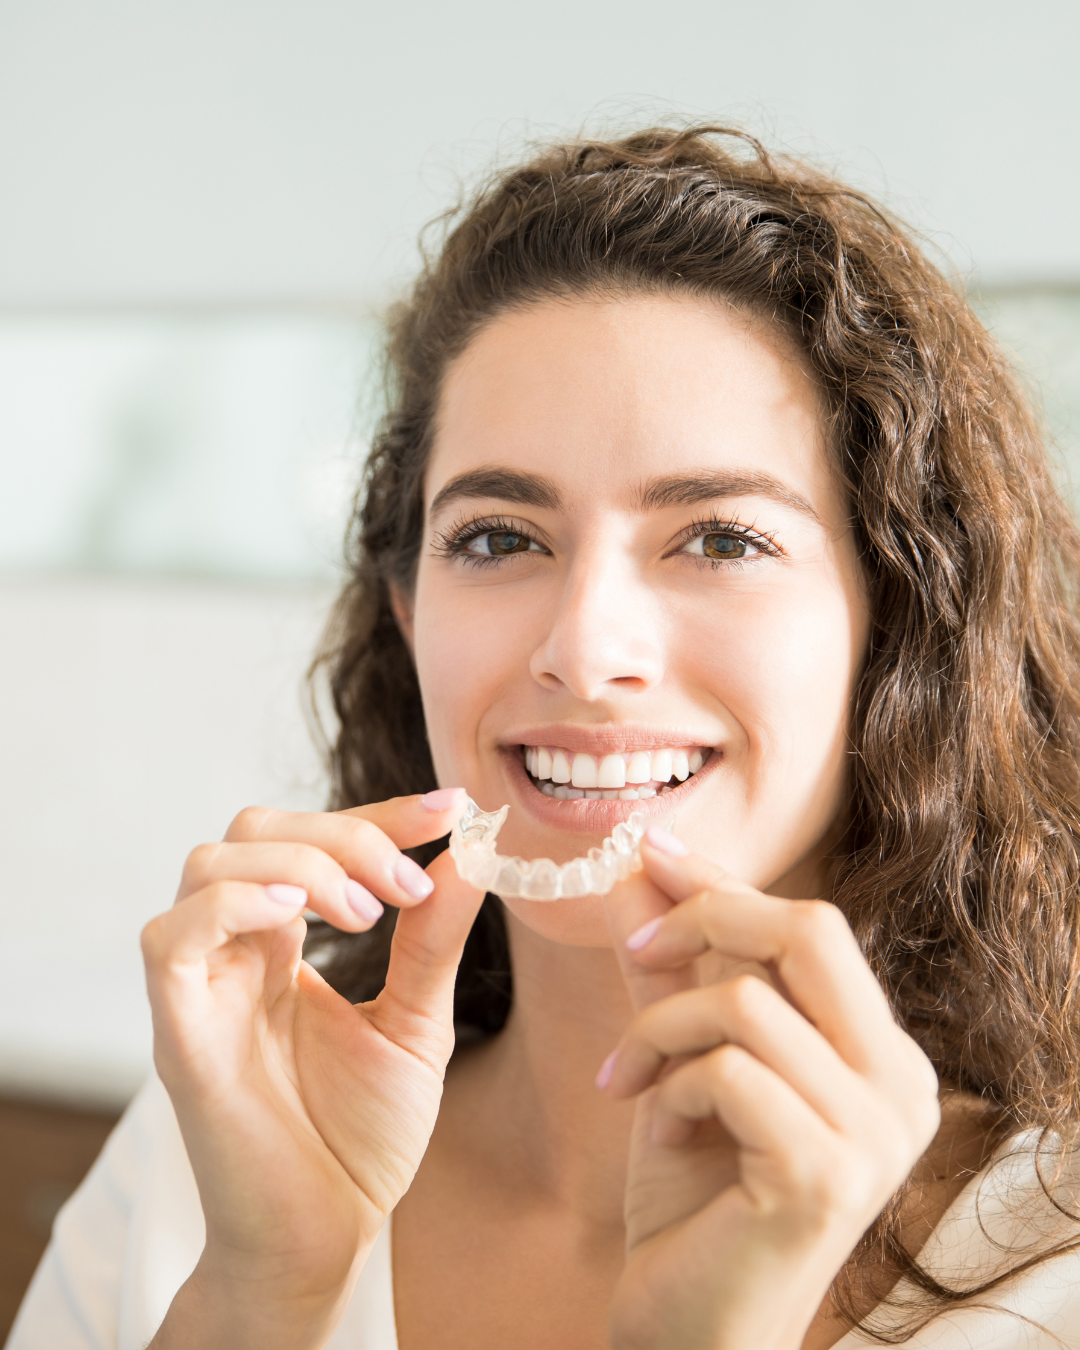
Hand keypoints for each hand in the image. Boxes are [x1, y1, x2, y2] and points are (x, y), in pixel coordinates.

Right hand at [141, 790, 483, 1347]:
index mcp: (284, 945)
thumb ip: (432, 940)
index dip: (378, 812)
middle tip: (405, 885)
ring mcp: (202, 987)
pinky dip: (235, 902)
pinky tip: (300, 920)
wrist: (329, 1236)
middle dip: (343, 833)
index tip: (450, 808)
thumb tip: (469, 854)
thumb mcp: (416, 1022)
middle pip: (255, 829)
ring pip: (209, 862)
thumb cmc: (360, 1136)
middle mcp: (235, 952)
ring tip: (366, 914)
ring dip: (300, 864)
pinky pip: (172, 936)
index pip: (312, 839)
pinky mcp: (179, 1032)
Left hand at [599, 833, 939, 1349]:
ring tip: (629, 1078)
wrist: (690, 1325)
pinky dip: (670, 1086)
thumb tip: (637, 870)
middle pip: (809, 930)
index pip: (811, 927)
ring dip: (661, 1028)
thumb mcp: (681, 1060)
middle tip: (636, 949)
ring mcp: (875, 1132)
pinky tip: (657, 1131)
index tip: (650, 850)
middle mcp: (901, 1085)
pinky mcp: (827, 1173)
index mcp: (880, 1053)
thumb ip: (670, 970)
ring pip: (747, 1000)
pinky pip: (727, 1070)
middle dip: (706, 917)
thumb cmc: (695, 1194)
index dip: (724, 882)